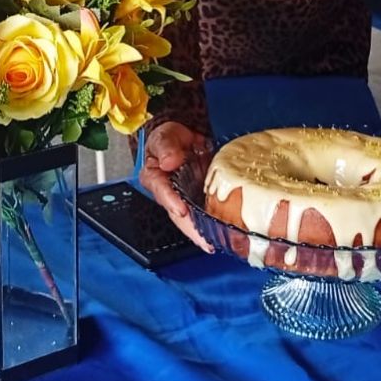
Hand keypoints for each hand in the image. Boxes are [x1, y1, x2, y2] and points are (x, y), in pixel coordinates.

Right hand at [139, 121, 214, 252]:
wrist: (184, 136)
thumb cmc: (170, 138)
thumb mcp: (165, 136)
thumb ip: (166, 146)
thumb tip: (169, 161)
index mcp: (155, 177)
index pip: (162, 191)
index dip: (172, 202)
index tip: (182, 210)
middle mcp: (169, 193)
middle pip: (178, 214)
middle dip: (191, 230)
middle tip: (205, 242)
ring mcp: (184, 197)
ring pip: (191, 219)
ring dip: (202, 233)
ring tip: (216, 243)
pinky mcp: (198, 197)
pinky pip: (204, 213)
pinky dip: (213, 224)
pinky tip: (224, 234)